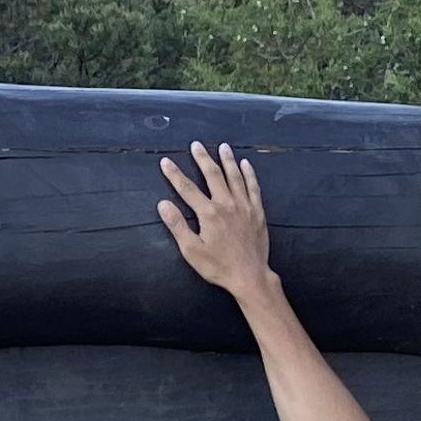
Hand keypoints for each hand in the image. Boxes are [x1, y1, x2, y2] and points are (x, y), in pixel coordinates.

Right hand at [153, 140, 273, 302]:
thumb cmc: (218, 266)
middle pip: (213, 175)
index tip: (166, 161)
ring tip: (223, 146)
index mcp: (209, 213)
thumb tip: (163, 204)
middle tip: (196, 145)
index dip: (175, 174)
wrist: (250, 275)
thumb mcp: (192, 251)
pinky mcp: (257, 211)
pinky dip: (249, 174)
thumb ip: (177, 225)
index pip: (187, 188)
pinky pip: (253, 187)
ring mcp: (244, 206)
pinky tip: (246, 164)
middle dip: (203, 158)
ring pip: (235, 176)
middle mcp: (227, 204)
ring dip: (227, 160)